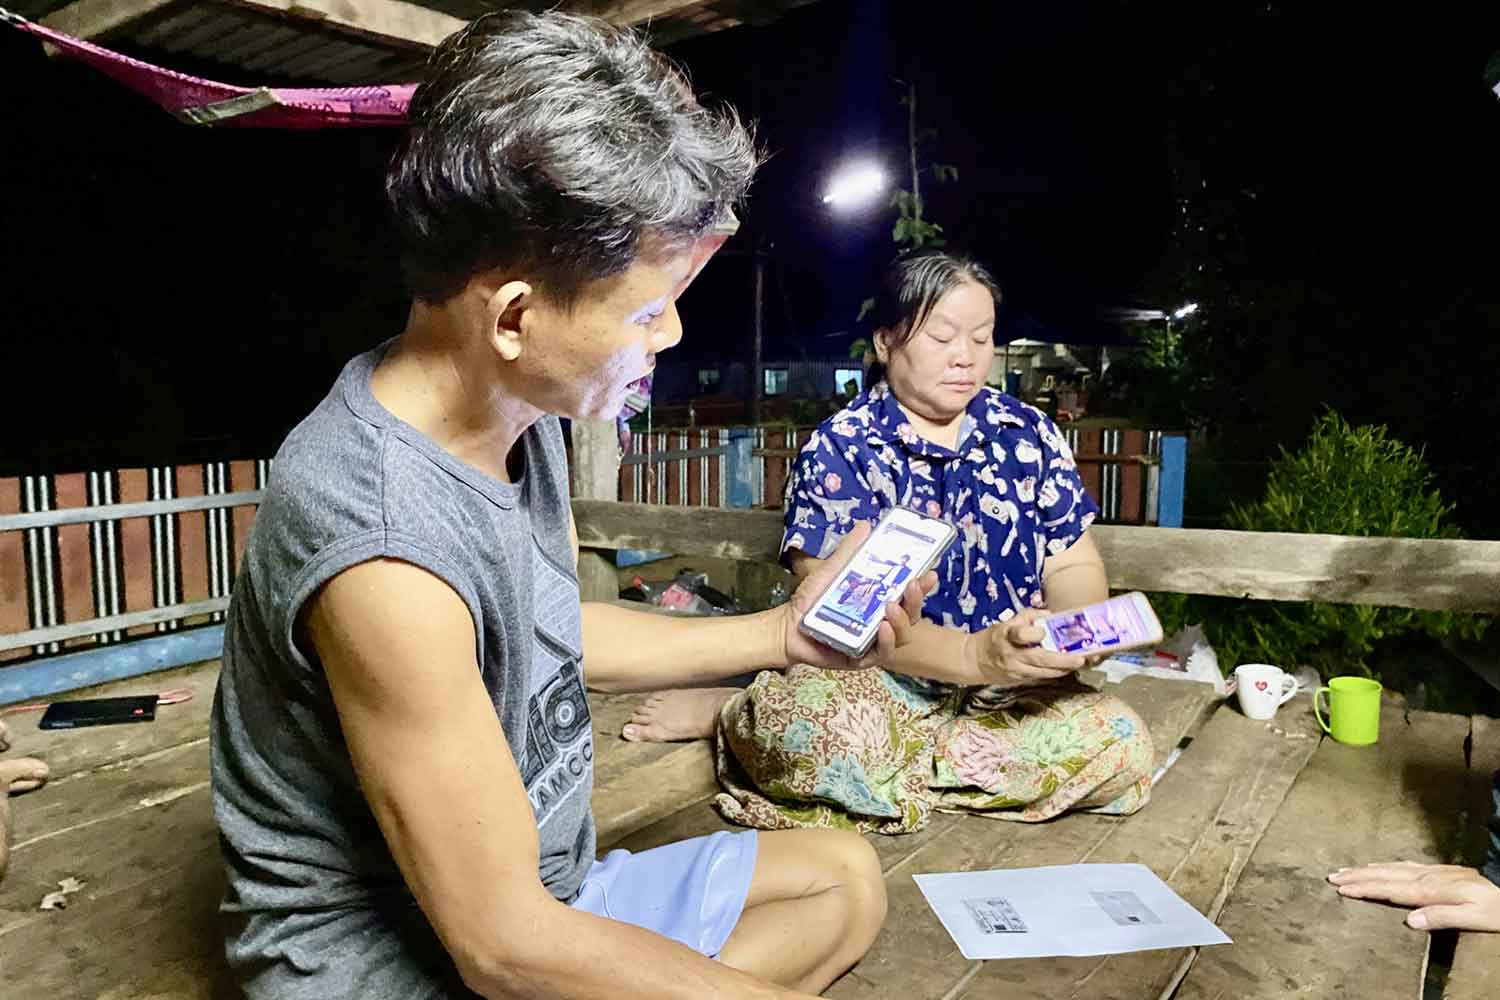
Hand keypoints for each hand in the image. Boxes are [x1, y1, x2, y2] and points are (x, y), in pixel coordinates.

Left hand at [780, 522, 934, 670]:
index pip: (909, 593)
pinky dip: (885, 641)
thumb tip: (866, 525)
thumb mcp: (832, 571)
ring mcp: (874, 641)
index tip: (930, 572)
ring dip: (902, 620)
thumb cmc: (811, 600)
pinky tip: (882, 628)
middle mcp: (882, 621)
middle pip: (912, 614)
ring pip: (903, 635)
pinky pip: (882, 653)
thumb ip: (849, 551)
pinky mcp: (863, 658)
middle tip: (912, 585)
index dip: (923, 584)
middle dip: (917, 600)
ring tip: (892, 607)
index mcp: (880, 600)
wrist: (787, 626)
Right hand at [971, 608, 1087, 687]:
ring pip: (1044, 672)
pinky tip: (1066, 668)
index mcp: (1007, 635)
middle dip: (1062, 660)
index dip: (1033, 634)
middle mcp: (1011, 654)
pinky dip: (1055, 672)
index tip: (1043, 632)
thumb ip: (1029, 616)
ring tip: (1079, 663)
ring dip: (1063, 669)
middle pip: (1039, 658)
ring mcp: (1016, 669)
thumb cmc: (994, 638)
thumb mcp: (1007, 621)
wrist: (974, 660)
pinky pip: (1041, 676)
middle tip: (1080, 658)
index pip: (1020, 634)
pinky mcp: (1019, 679)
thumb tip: (1051, 614)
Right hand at [1328, 862, 1499, 931]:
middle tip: (1332, 876)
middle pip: (1386, 875)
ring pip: (1392, 868)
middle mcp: (1429, 876)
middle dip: (1357, 876)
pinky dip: (1385, 866)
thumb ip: (1441, 917)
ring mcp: (1433, 871)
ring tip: (1346, 869)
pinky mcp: (1439, 871)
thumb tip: (1409, 921)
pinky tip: (1379, 866)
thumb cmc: (1495, 911)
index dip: (1365, 889)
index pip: (1391, 889)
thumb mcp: (1474, 919)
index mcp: (1433, 889)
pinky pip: (1403, 865)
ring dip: (1367, 869)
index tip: (1341, 889)